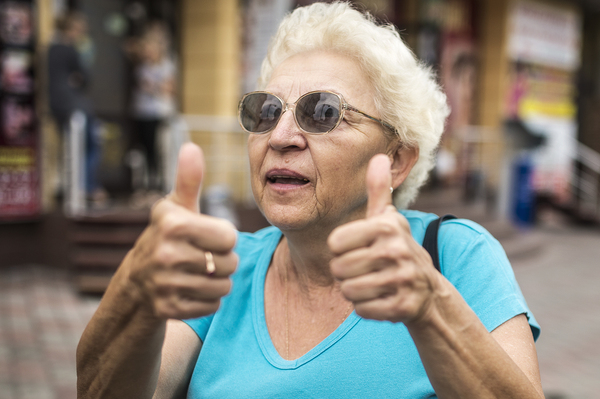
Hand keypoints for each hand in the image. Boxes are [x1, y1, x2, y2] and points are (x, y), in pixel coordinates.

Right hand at [126, 143, 237, 318]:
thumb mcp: (175, 209)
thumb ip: (188, 180)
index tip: (204, 237)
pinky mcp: (169, 309)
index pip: (229, 236)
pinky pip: (212, 306)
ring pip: (223, 286)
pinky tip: (189, 290)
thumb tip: (191, 147)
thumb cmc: (165, 238)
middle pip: (230, 263)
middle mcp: (166, 253)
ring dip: (216, 282)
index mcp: (172, 224)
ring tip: (197, 274)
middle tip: (201, 258)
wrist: (135, 284)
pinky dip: (206, 300)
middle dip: (221, 261)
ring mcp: (165, 283)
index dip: (222, 237)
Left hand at [328, 154, 439, 323]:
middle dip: (346, 273)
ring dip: (354, 291)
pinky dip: (366, 308)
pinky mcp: (403, 307)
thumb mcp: (388, 220)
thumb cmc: (397, 249)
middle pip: (338, 269)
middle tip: (365, 270)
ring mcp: (402, 280)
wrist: (428, 291)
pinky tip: (380, 299)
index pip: (335, 243)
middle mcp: (396, 250)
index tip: (358, 250)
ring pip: (348, 291)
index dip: (341, 250)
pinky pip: (362, 310)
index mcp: (387, 226)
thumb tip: (378, 156)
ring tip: (372, 284)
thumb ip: (378, 190)